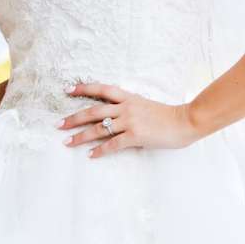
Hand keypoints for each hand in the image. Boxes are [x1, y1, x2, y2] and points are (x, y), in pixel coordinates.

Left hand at [61, 81, 199, 156]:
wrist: (185, 121)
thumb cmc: (168, 115)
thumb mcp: (146, 105)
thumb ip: (130, 109)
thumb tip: (116, 118)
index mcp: (129, 98)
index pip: (102, 90)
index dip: (83, 88)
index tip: (68, 90)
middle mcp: (126, 108)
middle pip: (93, 111)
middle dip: (74, 118)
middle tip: (59, 124)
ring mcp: (130, 122)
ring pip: (98, 129)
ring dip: (81, 136)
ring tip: (68, 142)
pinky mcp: (135, 136)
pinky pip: (112, 145)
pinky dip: (100, 150)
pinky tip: (91, 155)